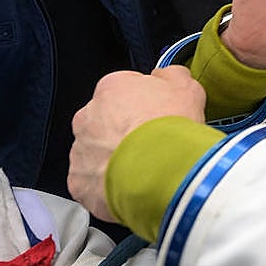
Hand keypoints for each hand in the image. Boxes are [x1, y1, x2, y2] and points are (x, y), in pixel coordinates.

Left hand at [69, 66, 206, 220]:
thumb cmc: (172, 131)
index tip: (154, 120)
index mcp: (112, 88)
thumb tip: (167, 75)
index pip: (122, 93)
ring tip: (141, 172)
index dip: (142, 108)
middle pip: (105, 123)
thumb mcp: (188, 89)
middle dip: (122, 134)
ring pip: (95, 153)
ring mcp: (80, 149)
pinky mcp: (78, 181)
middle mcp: (88, 115)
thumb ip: (172, 75)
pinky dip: (106, 188)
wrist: (160, 173)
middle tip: (149, 148)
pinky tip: (128, 189)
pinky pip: (90, 183)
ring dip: (113, 160)